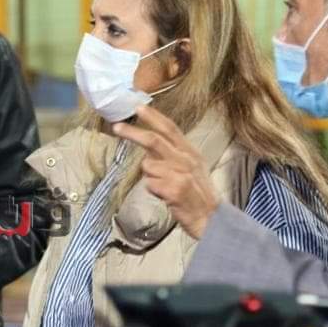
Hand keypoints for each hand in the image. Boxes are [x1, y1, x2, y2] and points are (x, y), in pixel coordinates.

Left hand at [113, 105, 218, 239]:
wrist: (211, 219)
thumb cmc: (198, 194)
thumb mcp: (191, 169)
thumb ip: (172, 156)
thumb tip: (148, 154)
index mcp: (190, 152)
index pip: (170, 128)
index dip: (154, 117)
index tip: (138, 107)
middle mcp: (186, 160)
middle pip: (154, 141)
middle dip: (133, 133)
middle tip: (116, 127)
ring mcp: (181, 174)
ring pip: (148, 165)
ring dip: (149, 175)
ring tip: (163, 186)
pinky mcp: (175, 190)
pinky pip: (150, 184)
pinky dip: (153, 189)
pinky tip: (165, 196)